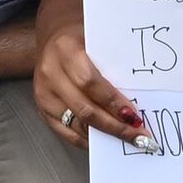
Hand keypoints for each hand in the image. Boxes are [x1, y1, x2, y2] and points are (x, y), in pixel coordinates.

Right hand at [32, 0, 146, 143]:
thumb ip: (113, 67)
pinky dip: (88, 140)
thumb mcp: (98, 42)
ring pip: (76, 124)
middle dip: (114, 127)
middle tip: (138, 138)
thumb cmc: (83, 40)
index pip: (90, 82)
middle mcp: (50, 73)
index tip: (135, 117)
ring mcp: (43, 94)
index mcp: (66, 50)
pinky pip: (66, 132)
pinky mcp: (41, 109)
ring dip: (104, 136)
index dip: (113, 102)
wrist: (53, 40)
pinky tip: (105, 142)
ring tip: (127, 141)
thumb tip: (140, 97)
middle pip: (84, 109)